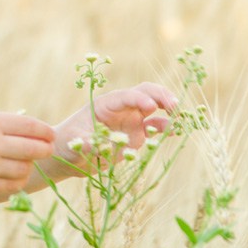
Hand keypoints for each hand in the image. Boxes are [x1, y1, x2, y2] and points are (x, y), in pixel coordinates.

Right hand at [0, 112, 55, 194]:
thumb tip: (41, 135)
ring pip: (24, 169)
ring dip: (28, 166)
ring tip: (22, 162)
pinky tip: (13, 175)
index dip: (46, 132)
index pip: (31, 127)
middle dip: (44, 150)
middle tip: (46, 150)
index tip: (51, 136)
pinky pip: (12, 186)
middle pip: (33, 149)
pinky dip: (17, 181)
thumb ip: (7, 126)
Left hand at [54, 82, 177, 173]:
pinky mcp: (137, 134)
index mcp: (105, 104)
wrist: (69, 155)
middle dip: (160, 95)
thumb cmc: (67, 143)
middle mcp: (121, 108)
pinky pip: (155, 126)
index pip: (126, 96)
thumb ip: (87, 143)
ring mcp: (130, 119)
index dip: (140, 99)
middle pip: (145, 92)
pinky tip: (177, 130)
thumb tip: (97, 145)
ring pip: (154, 106)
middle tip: (174, 106)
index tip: (151, 107)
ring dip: (168, 107)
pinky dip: (167, 126)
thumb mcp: (73, 142)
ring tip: (181, 116)